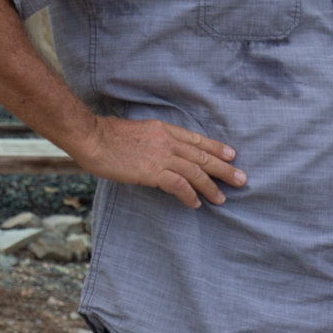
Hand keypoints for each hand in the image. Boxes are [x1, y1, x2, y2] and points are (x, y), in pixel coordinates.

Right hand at [72, 116, 244, 207]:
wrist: (91, 137)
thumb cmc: (105, 134)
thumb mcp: (136, 130)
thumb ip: (151, 139)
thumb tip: (157, 151)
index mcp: (163, 129)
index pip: (196, 140)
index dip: (215, 148)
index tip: (231, 154)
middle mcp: (167, 141)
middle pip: (202, 156)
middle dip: (224, 169)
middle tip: (241, 179)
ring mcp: (161, 156)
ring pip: (196, 172)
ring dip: (211, 186)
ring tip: (221, 198)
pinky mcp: (153, 171)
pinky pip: (179, 185)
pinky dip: (190, 195)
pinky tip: (195, 203)